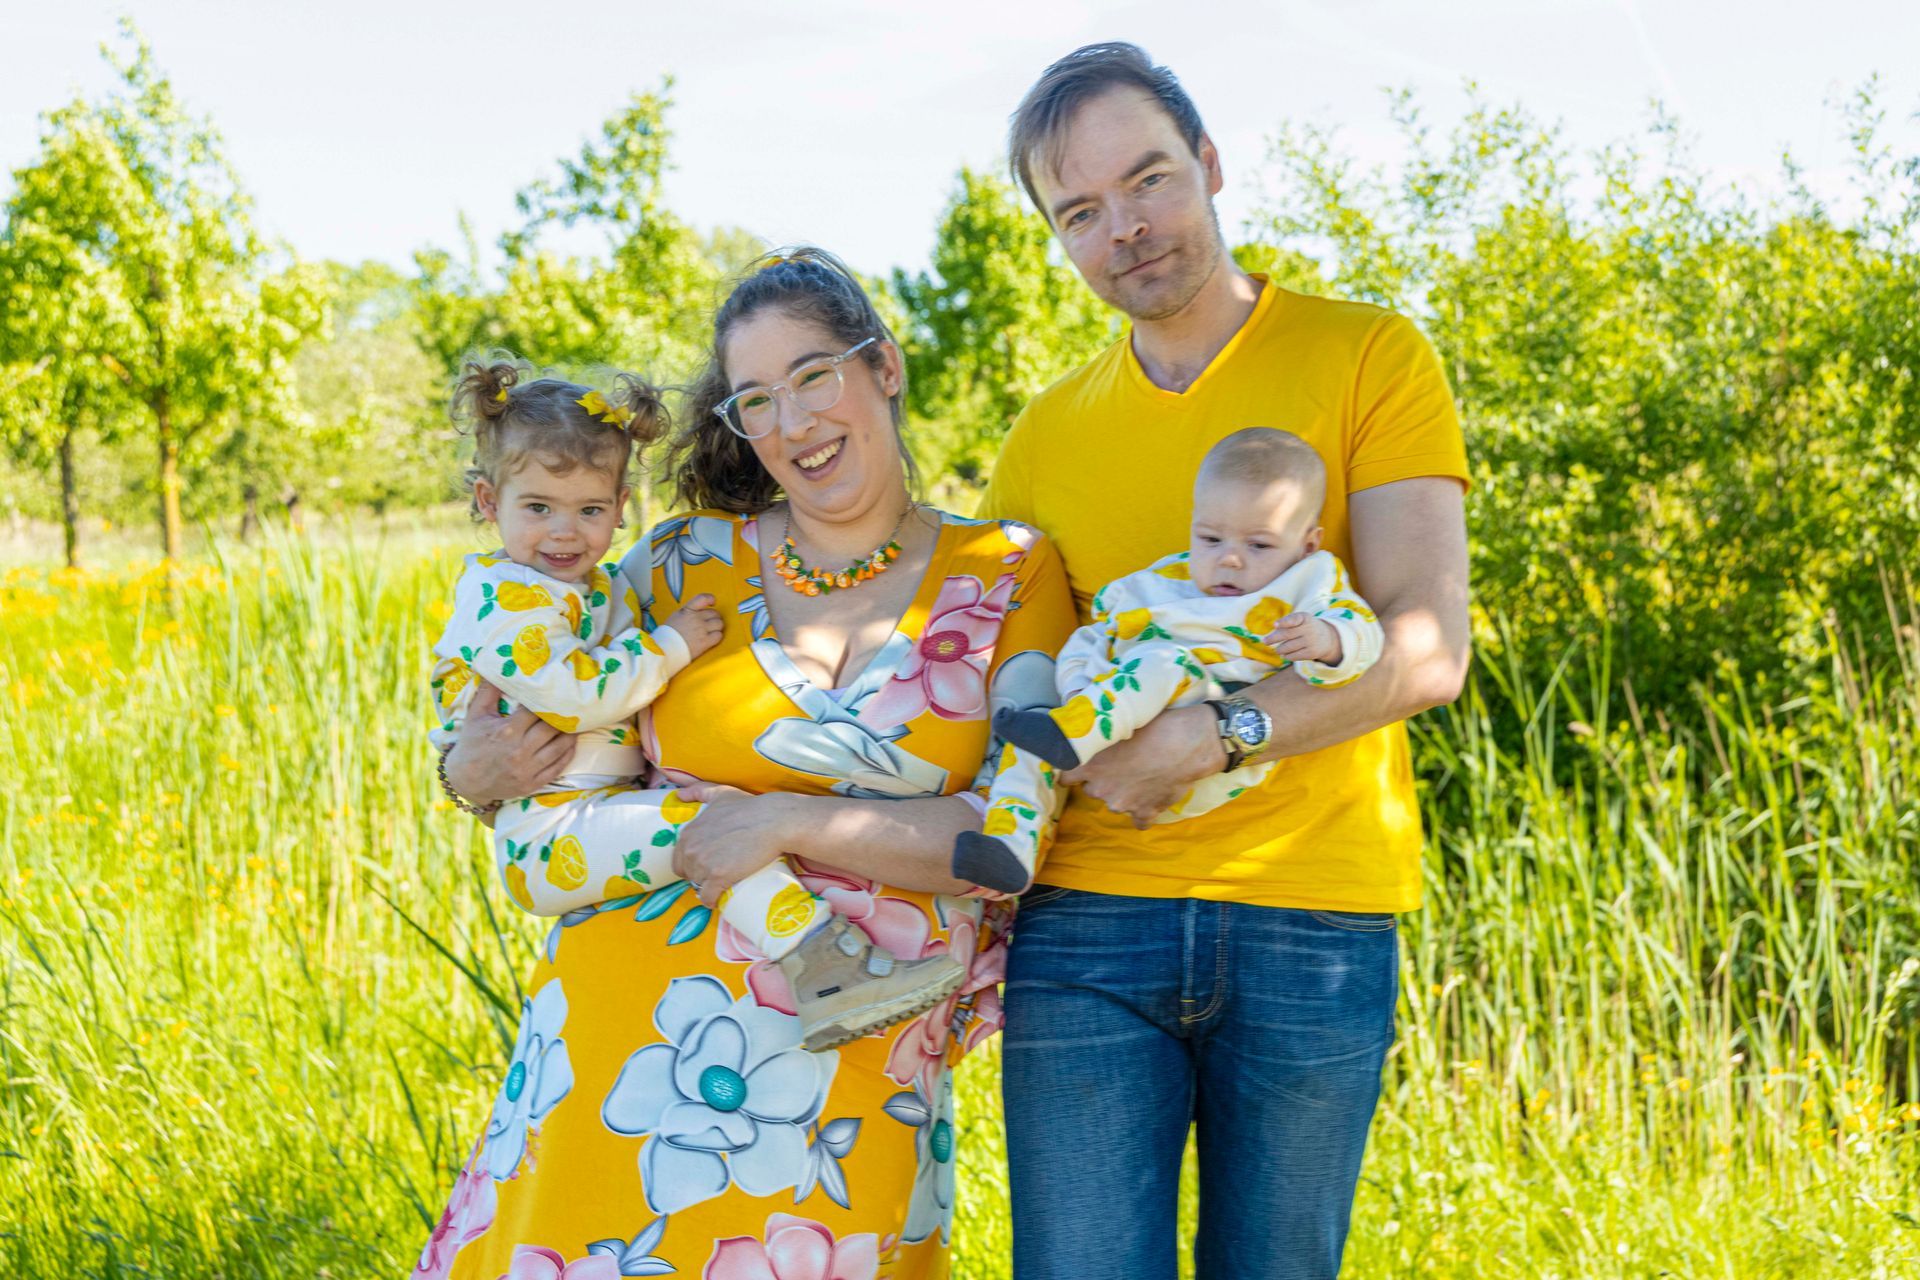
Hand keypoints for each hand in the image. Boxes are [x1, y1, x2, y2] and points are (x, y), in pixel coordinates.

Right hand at [445, 680, 576, 805]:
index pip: (536, 710)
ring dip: (571, 733)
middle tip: (573, 705)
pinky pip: (559, 766)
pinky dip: (569, 753)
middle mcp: (520, 751)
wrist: (466, 781)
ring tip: (577, 721)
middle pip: (552, 728)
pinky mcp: (533, 783)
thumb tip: (502, 666)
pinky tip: (572, 742)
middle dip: (563, 716)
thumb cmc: (472, 744)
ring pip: (560, 747)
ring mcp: (528, 769)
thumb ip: (489, 690)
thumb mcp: (476, 714)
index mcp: (507, 731)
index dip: (548, 700)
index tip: (557, 692)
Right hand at [660, 593, 722, 659]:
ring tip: (710, 632)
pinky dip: (716, 637)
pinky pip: (719, 635)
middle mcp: (696, 618)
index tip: (713, 603)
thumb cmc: (668, 634)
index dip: (711, 599)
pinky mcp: (705, 641)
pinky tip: (711, 639)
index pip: (703, 598)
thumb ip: (689, 612)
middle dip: (714, 618)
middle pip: (715, 613)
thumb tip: (701, 611)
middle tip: (709, 624)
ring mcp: (701, 629)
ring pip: (719, 624)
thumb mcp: (676, 616)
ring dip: (717, 628)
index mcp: (688, 610)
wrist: (665, 649)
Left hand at [672, 789, 794, 908]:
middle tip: (717, 875)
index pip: (679, 860)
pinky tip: (719, 899)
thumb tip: (679, 794)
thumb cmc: (749, 807)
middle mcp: (691, 849)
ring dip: (708, 888)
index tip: (707, 866)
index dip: (693, 865)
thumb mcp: (720, 793)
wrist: (772, 821)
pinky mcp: (718, 877)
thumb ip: (699, 791)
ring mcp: (703, 864)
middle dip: (700, 876)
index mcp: (688, 833)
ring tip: (722, 884)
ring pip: (698, 886)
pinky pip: (707, 897)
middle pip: (688, 875)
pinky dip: (712, 900)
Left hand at [1061, 704, 1223, 828]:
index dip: (1072, 771)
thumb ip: (1099, 738)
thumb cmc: (1154, 726)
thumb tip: (1088, 734)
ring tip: (1143, 775)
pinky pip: (1139, 820)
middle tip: (1121, 765)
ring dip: (1125, 793)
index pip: (1065, 778)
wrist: (1188, 743)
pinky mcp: (1145, 813)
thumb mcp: (1120, 725)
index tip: (1078, 767)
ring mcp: (1123, 805)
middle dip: (1102, 780)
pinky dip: (1144, 811)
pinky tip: (1153, 796)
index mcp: (1091, 765)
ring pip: (1116, 803)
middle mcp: (1101, 789)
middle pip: (1092, 789)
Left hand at [1268, 613, 1342, 664]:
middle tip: (1265, 641)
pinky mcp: (1312, 653)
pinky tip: (1285, 654)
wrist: (1327, 638)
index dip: (1284, 622)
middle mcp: (1309, 629)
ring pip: (1288, 647)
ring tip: (1278, 650)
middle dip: (1273, 638)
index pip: (1294, 619)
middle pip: (1287, 634)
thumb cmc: (1305, 627)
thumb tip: (1269, 638)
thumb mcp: (1300, 620)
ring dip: (1279, 649)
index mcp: (1305, 618)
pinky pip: (1293, 656)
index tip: (1274, 625)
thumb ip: (1285, 625)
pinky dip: (1287, 656)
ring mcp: (1311, 641)